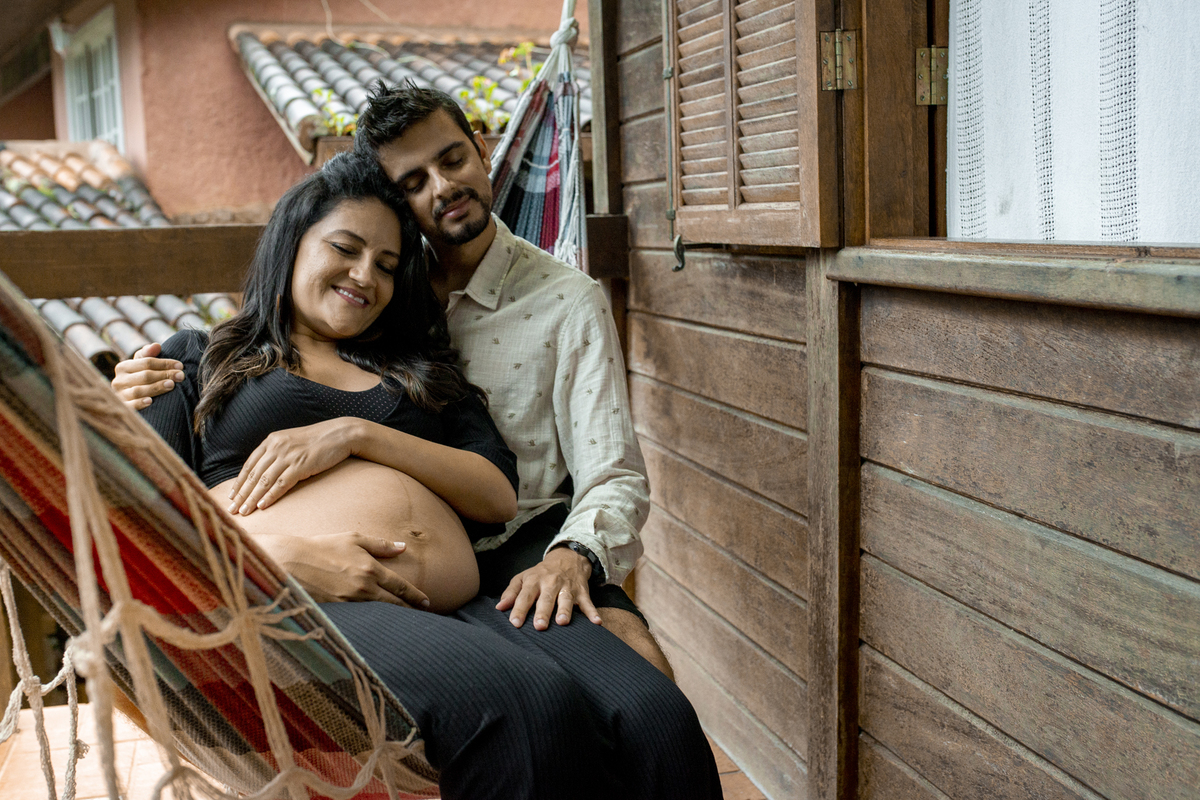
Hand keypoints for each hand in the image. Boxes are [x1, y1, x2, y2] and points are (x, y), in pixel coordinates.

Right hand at [112, 343, 185, 409]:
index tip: (180, 366)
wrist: (130, 398)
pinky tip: (150, 401)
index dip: (164, 363)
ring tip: (171, 385)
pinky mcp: (123, 408)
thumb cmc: (140, 377)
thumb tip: (156, 345)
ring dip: (156, 387)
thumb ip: (148, 354)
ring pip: (138, 390)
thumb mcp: (142, 364)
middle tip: (180, 376)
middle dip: (164, 375)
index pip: (146, 362)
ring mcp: (120, 395)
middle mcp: (119, 381)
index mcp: (123, 367)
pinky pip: (131, 406)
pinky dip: (140, 403)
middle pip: (144, 376)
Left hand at [229, 418, 361, 514]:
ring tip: (244, 512)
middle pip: (253, 475)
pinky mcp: (301, 465)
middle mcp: (276, 447)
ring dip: (252, 499)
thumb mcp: (292, 442)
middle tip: (231, 510)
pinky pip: (281, 484)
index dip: (239, 482)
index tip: (232, 496)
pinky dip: (270, 496)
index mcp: (272, 441)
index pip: (249, 464)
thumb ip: (277, 452)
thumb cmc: (318, 440)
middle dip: (241, 494)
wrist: (340, 434)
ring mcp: (288, 456)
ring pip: (263, 481)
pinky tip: (262, 506)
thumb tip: (265, 470)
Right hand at [254, 532, 429, 607]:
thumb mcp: (353, 539)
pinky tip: (378, 623)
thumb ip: (380, 545)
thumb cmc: (323, 547)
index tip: (427, 603)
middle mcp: (363, 588)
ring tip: (404, 621)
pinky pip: (361, 618)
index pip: (400, 587)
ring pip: (379, 613)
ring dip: (392, 617)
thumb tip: (403, 547)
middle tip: (421, 615)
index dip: (416, 596)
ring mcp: (350, 602)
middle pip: (394, 605)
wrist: (290, 562)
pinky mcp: (337, 611)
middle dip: (409, 611)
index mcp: (370, 569)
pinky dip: (372, 621)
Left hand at [495, 547, 601, 629]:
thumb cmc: (541, 573)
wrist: (567, 558)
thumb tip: (499, 608)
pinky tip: (596, 622)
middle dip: (543, 612)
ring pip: (566, 599)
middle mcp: (551, 583)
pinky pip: (588, 603)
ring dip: (565, 610)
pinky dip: (593, 612)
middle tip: (540, 626)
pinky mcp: (581, 591)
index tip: (515, 623)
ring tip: (562, 622)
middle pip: (546, 598)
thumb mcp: (523, 578)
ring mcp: (567, 587)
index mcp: (534, 581)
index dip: (519, 609)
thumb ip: (511, 592)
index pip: (525, 596)